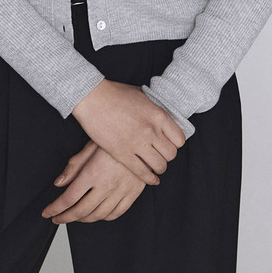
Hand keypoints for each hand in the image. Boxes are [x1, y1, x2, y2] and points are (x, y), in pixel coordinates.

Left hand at [41, 139, 146, 223]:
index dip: (55, 208)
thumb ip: (74, 166)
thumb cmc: (113, 136)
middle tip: (57, 218)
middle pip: (81, 210)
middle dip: (65, 217)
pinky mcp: (133, 193)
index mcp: (93, 172)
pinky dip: (104, 217)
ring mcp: (121, 191)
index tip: (47, 213)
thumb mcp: (90, 146)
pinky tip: (97, 214)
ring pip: (98, 215)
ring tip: (75, 216)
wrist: (140, 135)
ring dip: (83, 219)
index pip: (68, 198)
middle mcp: (106, 185)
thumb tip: (58, 183)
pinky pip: (116, 213)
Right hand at [71, 79, 185, 185]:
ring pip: (159, 166)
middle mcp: (151, 130)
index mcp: (158, 114)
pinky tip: (151, 179)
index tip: (168, 143)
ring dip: (158, 168)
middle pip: (171, 154)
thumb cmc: (115, 93)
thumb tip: (163, 113)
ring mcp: (137, 143)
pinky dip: (149, 178)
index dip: (175, 143)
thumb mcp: (142, 94)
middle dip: (166, 156)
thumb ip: (154, 106)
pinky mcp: (122, 153)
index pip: (179, 139)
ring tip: (153, 166)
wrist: (92, 98)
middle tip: (160, 154)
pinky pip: (142, 172)